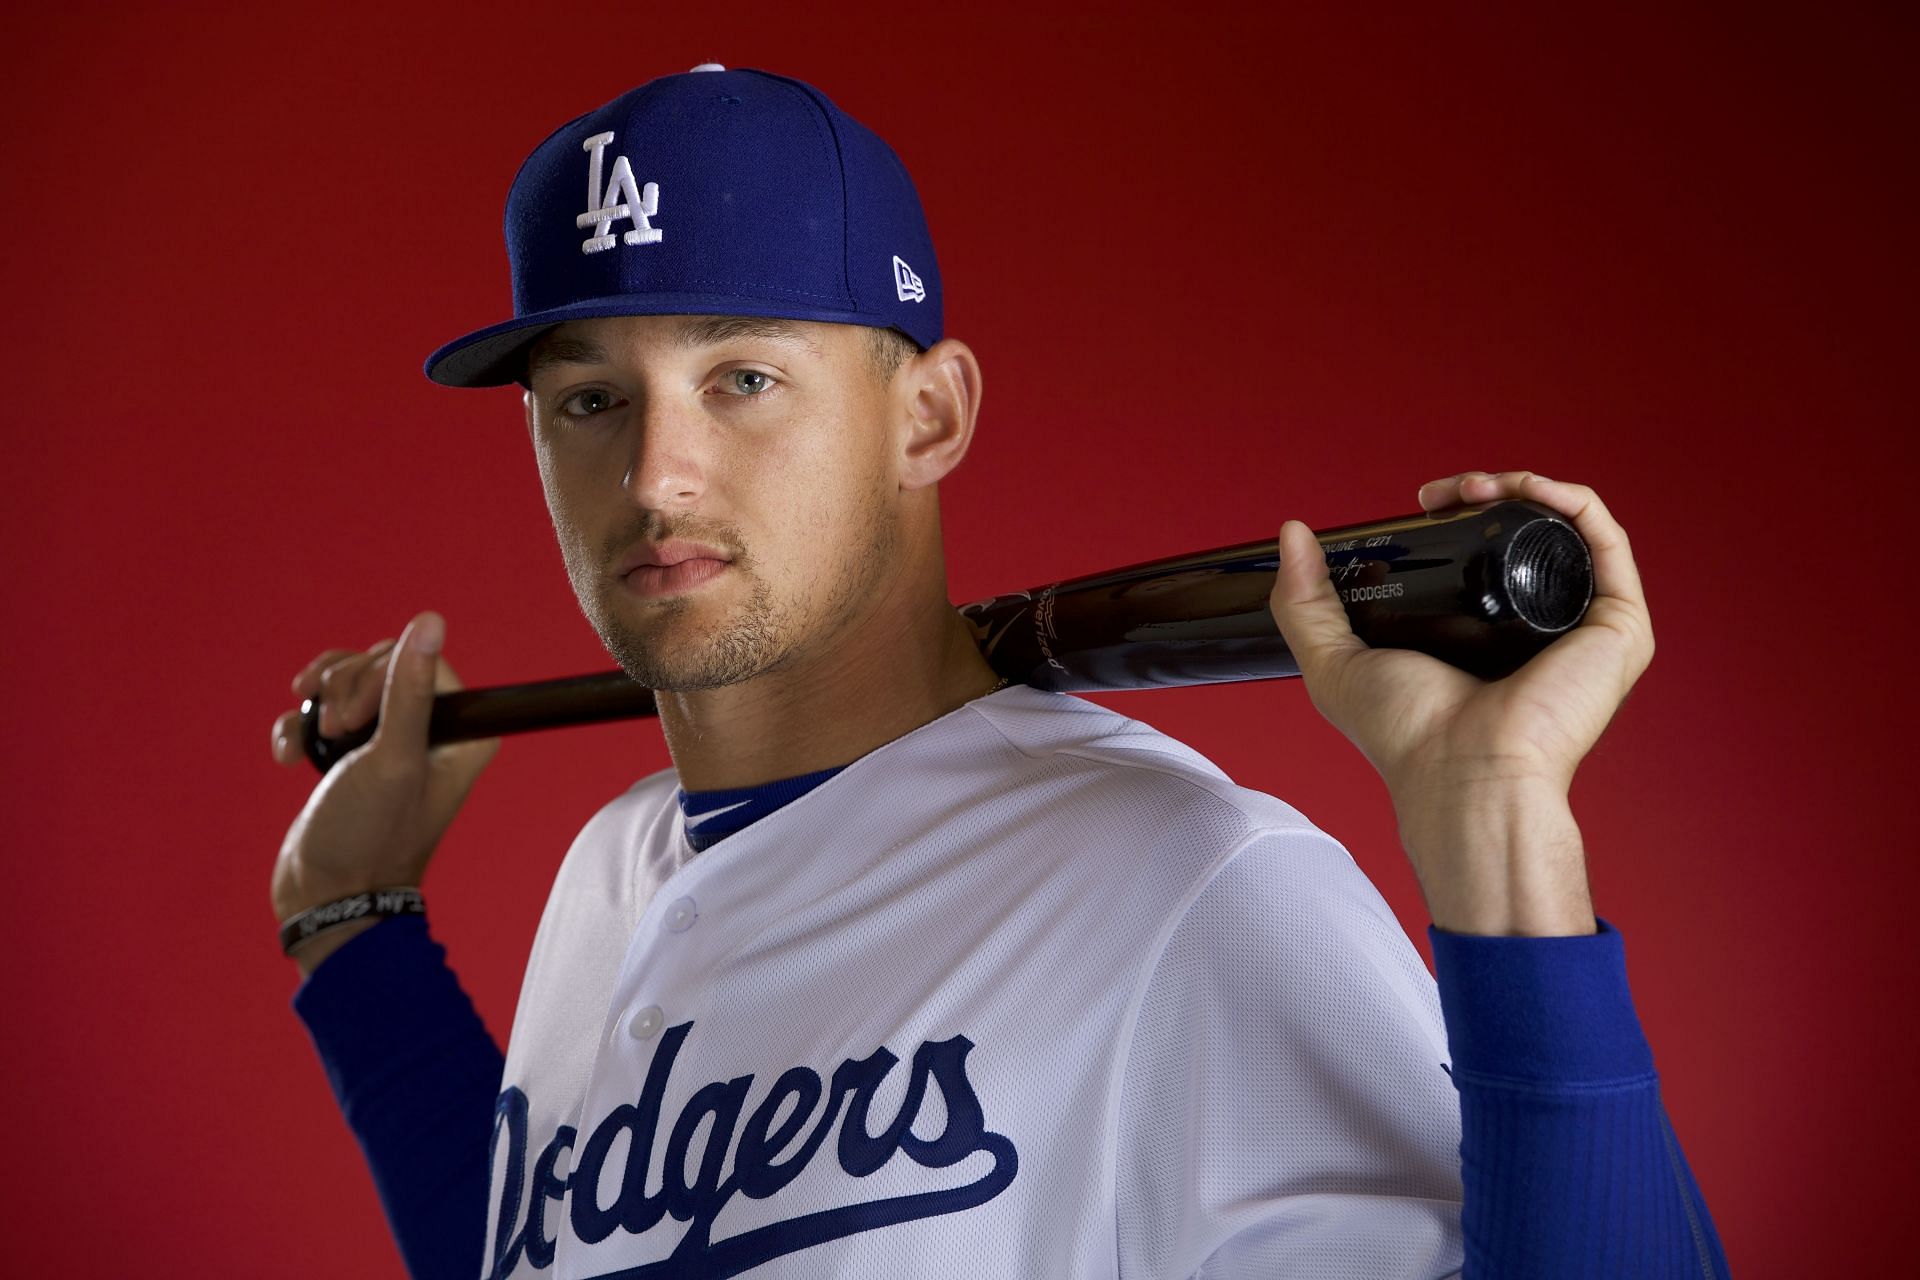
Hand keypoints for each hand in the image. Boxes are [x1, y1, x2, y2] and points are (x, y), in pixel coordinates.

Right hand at [268, 612, 500, 972]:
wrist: (325, 898)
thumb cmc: (369, 834)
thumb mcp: (392, 757)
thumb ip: (409, 689)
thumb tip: (430, 620)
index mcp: (463, 732)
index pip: (420, 660)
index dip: (380, 676)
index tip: (358, 719)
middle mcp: (433, 733)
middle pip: (382, 666)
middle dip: (345, 690)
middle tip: (337, 735)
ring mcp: (389, 743)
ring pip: (348, 684)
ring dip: (319, 705)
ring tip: (313, 741)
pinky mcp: (351, 756)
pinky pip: (322, 712)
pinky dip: (299, 727)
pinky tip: (288, 756)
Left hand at [1268, 472, 1653, 934]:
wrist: (1459, 774)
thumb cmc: (1405, 735)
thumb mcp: (1334, 659)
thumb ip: (1303, 601)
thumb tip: (1293, 531)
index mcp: (1489, 636)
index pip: (1485, 555)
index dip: (1457, 515)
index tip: (1421, 502)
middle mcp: (1540, 629)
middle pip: (1525, 537)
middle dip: (1486, 493)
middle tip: (1440, 492)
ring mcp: (1584, 628)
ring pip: (1566, 530)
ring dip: (1526, 486)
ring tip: (1475, 485)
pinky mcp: (1619, 629)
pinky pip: (1606, 543)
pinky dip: (1571, 500)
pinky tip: (1529, 487)